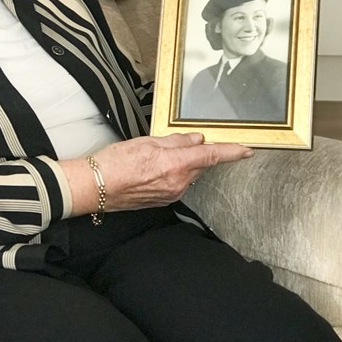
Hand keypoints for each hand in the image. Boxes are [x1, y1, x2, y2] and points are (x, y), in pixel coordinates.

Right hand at [62, 132, 253, 215]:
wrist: (96, 187)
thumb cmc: (115, 163)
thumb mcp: (146, 142)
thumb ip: (175, 141)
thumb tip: (194, 140)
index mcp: (175, 164)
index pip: (211, 156)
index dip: (231, 152)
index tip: (246, 150)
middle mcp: (177, 183)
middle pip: (199, 164)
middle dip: (194, 153)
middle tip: (174, 142)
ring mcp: (171, 194)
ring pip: (188, 174)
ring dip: (181, 163)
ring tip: (155, 156)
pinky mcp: (163, 201)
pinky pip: (177, 183)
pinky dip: (172, 173)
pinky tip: (152, 168)